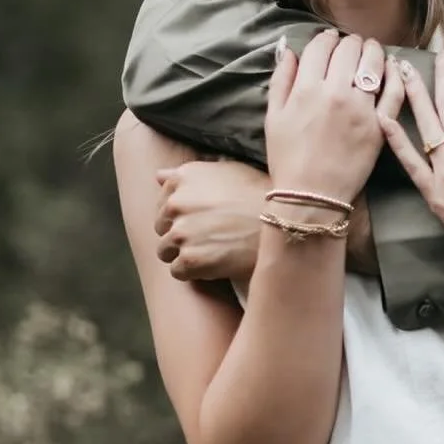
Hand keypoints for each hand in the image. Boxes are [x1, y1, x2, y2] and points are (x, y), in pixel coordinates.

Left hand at [155, 158, 267, 281]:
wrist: (285, 224)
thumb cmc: (261, 195)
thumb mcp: (228, 171)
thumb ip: (189, 175)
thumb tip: (158, 176)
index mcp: (183, 178)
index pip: (163, 203)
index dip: (181, 215)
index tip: (202, 220)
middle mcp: (177, 202)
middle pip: (161, 228)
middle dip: (180, 235)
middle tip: (210, 238)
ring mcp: (181, 232)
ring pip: (165, 251)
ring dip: (185, 254)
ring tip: (214, 251)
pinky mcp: (190, 259)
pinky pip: (177, 271)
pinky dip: (193, 272)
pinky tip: (215, 264)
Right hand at [265, 31, 395, 206]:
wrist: (311, 197)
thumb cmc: (288, 159)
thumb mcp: (274, 117)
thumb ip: (281, 80)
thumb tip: (290, 50)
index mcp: (306, 89)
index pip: (322, 46)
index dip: (327, 38)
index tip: (330, 40)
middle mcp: (335, 93)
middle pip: (350, 49)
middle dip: (350, 43)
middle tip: (351, 47)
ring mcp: (361, 108)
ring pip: (374, 62)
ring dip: (373, 51)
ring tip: (372, 51)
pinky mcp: (380, 125)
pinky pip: (394, 91)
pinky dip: (395, 74)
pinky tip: (393, 67)